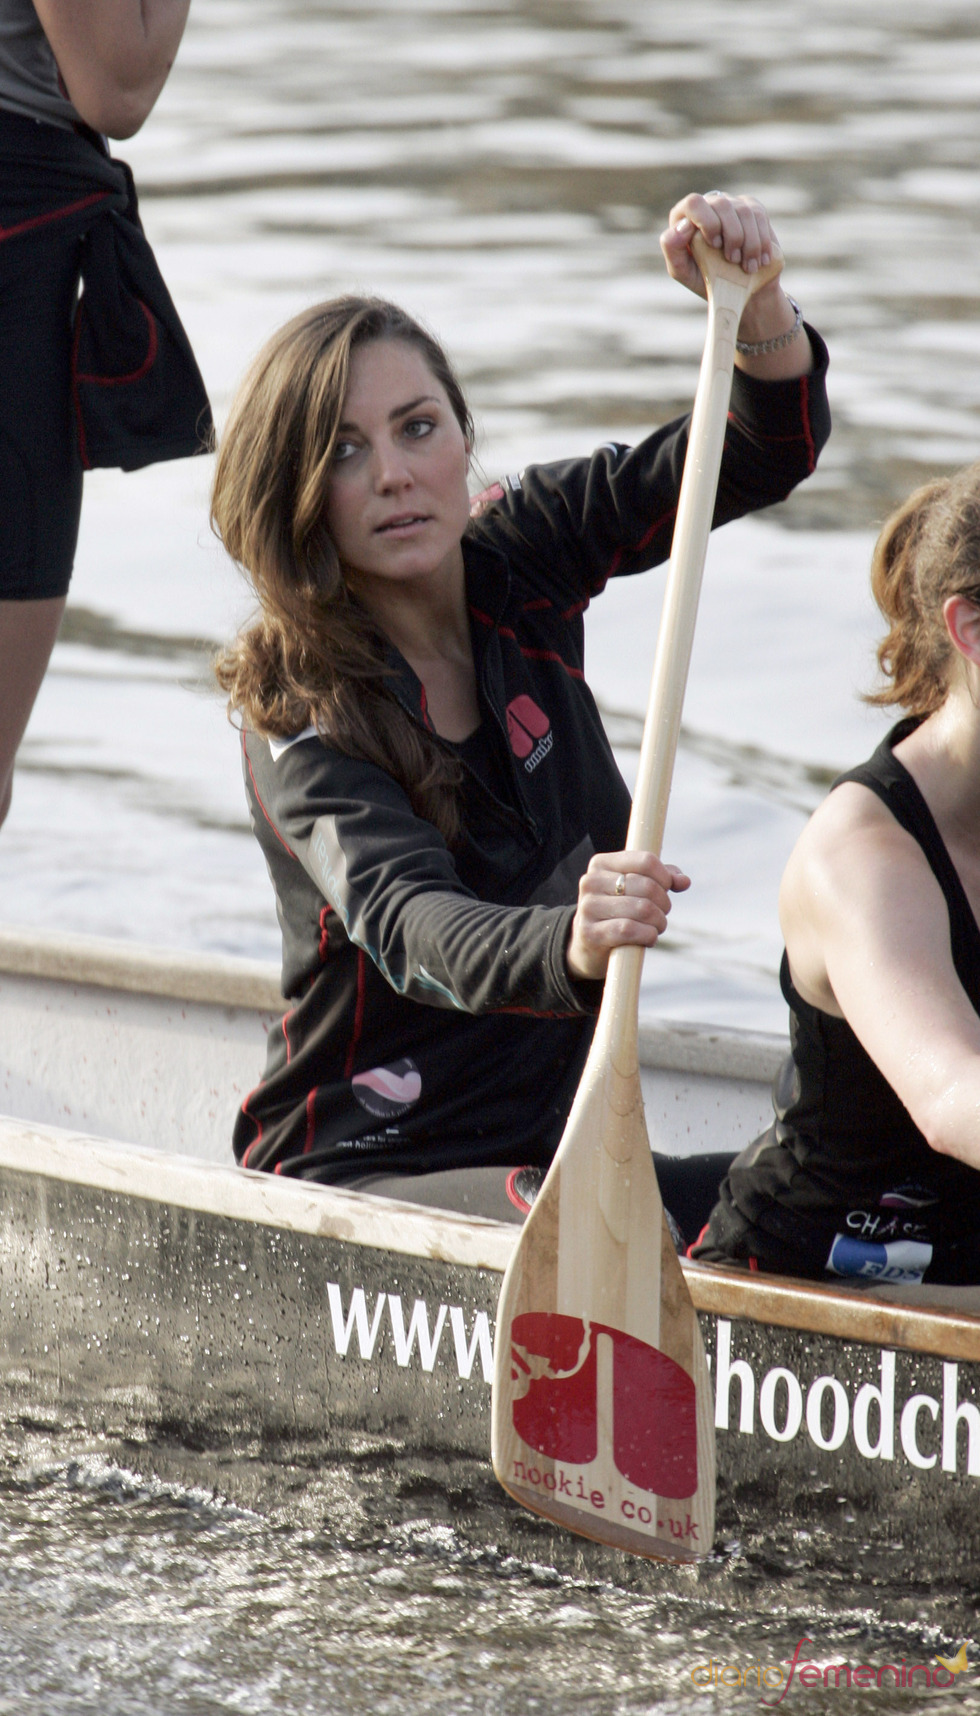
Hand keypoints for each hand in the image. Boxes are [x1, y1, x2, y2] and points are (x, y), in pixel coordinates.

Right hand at [565, 851, 690, 982]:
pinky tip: (649, 938)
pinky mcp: (590, 932)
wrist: (587, 944)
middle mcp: (591, 881)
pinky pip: (629, 930)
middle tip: (662, 913)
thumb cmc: (618, 910)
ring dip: (659, 922)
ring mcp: (588, 907)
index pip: (645, 861)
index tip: (667, 889)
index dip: (665, 877)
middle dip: (663, 903)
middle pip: (647, 886)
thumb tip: (684, 881)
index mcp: (601, 863)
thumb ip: (663, 878)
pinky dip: (648, 935)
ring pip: (642, 909)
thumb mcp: (637, 888)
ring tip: (656, 927)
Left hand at [660, 191, 776, 294]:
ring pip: (743, 211)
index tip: (715, 245)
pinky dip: (761, 240)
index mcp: (686, 216)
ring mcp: (732, 205)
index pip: (693, 203)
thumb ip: (672, 248)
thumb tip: (682, 226)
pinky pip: (759, 216)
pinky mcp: (753, 209)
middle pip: (721, 204)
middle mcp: (708, 205)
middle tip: (732, 260)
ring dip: (748, 242)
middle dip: (731, 235)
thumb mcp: (682, 271)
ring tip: (748, 266)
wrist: (737, 291)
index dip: (707, 221)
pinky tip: (760, 260)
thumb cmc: (705, 280)